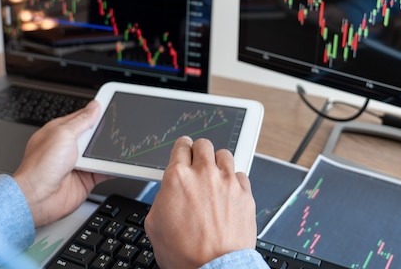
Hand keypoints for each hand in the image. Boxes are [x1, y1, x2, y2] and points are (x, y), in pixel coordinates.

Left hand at [13, 100, 112, 227]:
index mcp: (60, 131)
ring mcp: (78, 163)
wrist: (37, 199)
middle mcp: (69, 147)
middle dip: (107, 133)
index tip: (113, 107)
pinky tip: (120, 164)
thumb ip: (82, 121)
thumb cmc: (40, 167)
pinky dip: (113, 168)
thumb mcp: (63, 134)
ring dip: (110, 151)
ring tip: (122, 146)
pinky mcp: (86, 178)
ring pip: (101, 153)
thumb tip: (94, 107)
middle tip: (122, 128)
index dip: (97, 112)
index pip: (83, 117)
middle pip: (95, 135)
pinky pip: (105, 170)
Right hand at [145, 137, 256, 268]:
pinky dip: (234, 181)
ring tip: (215, 176)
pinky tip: (229, 192)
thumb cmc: (184, 253)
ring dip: (218, 163)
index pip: (181, 146)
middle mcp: (204, 174)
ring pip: (224, 154)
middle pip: (203, 145)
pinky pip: (241, 174)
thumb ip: (162, 198)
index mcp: (177, 178)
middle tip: (198, 164)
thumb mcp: (154, 225)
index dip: (182, 148)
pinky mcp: (245, 193)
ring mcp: (227, 182)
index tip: (184, 150)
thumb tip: (168, 192)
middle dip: (199, 152)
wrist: (213, 268)